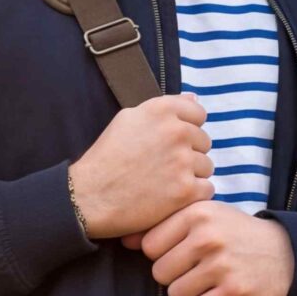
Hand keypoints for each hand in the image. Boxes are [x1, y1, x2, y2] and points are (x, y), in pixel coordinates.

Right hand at [69, 94, 212, 239]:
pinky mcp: (186, 191)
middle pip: (204, 141)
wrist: (90, 197)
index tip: (171, 143)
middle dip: (189, 153)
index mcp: (162, 110)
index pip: (198, 114)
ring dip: (192, 175)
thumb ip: (164, 108)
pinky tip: (172, 197)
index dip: (187, 129)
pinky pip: (207, 189)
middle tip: (164, 167)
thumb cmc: (106, 159)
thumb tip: (194, 98)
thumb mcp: (127, 119)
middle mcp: (176, 131)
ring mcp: (183, 162)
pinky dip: (193, 196)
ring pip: (206, 166)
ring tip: (165, 183)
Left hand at [120, 200, 294, 295]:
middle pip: (159, 272)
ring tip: (208, 282)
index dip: (161, 254)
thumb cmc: (236, 234)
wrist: (285, 253)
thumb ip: (166, 225)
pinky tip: (218, 295)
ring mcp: (221, 265)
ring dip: (189, 294)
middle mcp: (208, 237)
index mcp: (197, 213)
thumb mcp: (205, 217)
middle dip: (174, 276)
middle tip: (197, 270)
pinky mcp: (233, 292)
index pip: (150, 245)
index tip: (180, 253)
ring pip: (175, 293)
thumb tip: (124, 240)